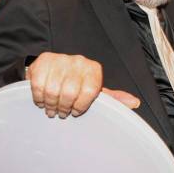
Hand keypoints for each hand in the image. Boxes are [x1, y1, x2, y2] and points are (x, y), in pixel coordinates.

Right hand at [25, 52, 139, 118]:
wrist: (52, 70)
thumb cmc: (76, 85)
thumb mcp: (94, 91)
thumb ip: (113, 98)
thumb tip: (135, 103)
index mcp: (93, 69)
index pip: (90, 91)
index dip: (81, 106)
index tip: (76, 111)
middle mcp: (78, 61)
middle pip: (69, 92)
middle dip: (64, 107)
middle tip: (62, 112)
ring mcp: (60, 59)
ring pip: (53, 90)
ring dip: (51, 104)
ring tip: (52, 108)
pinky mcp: (43, 61)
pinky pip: (39, 85)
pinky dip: (39, 97)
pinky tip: (42, 100)